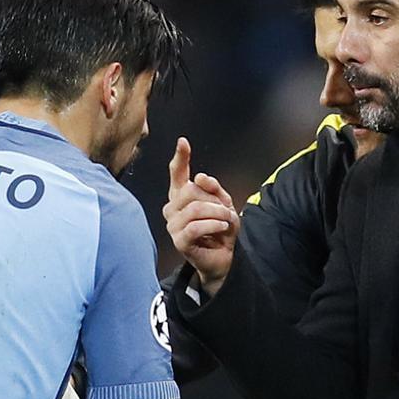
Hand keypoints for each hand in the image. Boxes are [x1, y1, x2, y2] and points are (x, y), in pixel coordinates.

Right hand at [163, 137, 239, 295]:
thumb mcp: (223, 203)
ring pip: (195, 208)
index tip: (183, 142)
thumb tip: (199, 177)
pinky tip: (222, 227)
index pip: (177, 173)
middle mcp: (173, 208)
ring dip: (217, 213)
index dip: (180, 157)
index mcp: (182, 195)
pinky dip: (213, 225)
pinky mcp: (179, 241)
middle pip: (190, 191)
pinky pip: (196, 226)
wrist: (224, 256)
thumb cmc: (220, 229)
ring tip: (225, 221)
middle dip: (214, 199)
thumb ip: (213, 188)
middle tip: (225, 211)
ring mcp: (173, 224)